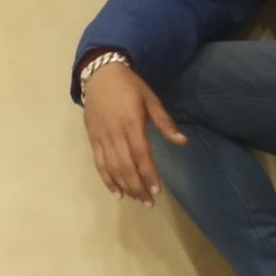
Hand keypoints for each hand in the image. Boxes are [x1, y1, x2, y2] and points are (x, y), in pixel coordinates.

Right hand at [83, 62, 187, 206]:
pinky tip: (117, 192)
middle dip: (138, 187)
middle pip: (126, 166)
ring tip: (136, 199)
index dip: (149, 174)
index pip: (141, 154)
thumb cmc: (130, 85)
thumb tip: (182, 141)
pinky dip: (107, 180)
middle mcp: (115, 132)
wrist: (100, 73)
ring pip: (112, 168)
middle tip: (149, 202)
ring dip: (125, 186)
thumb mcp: (151, 98)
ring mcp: (102, 137)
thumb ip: (164, 122)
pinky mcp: (92, 139)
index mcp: (132, 122)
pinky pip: (98, 163)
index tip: (157, 190)